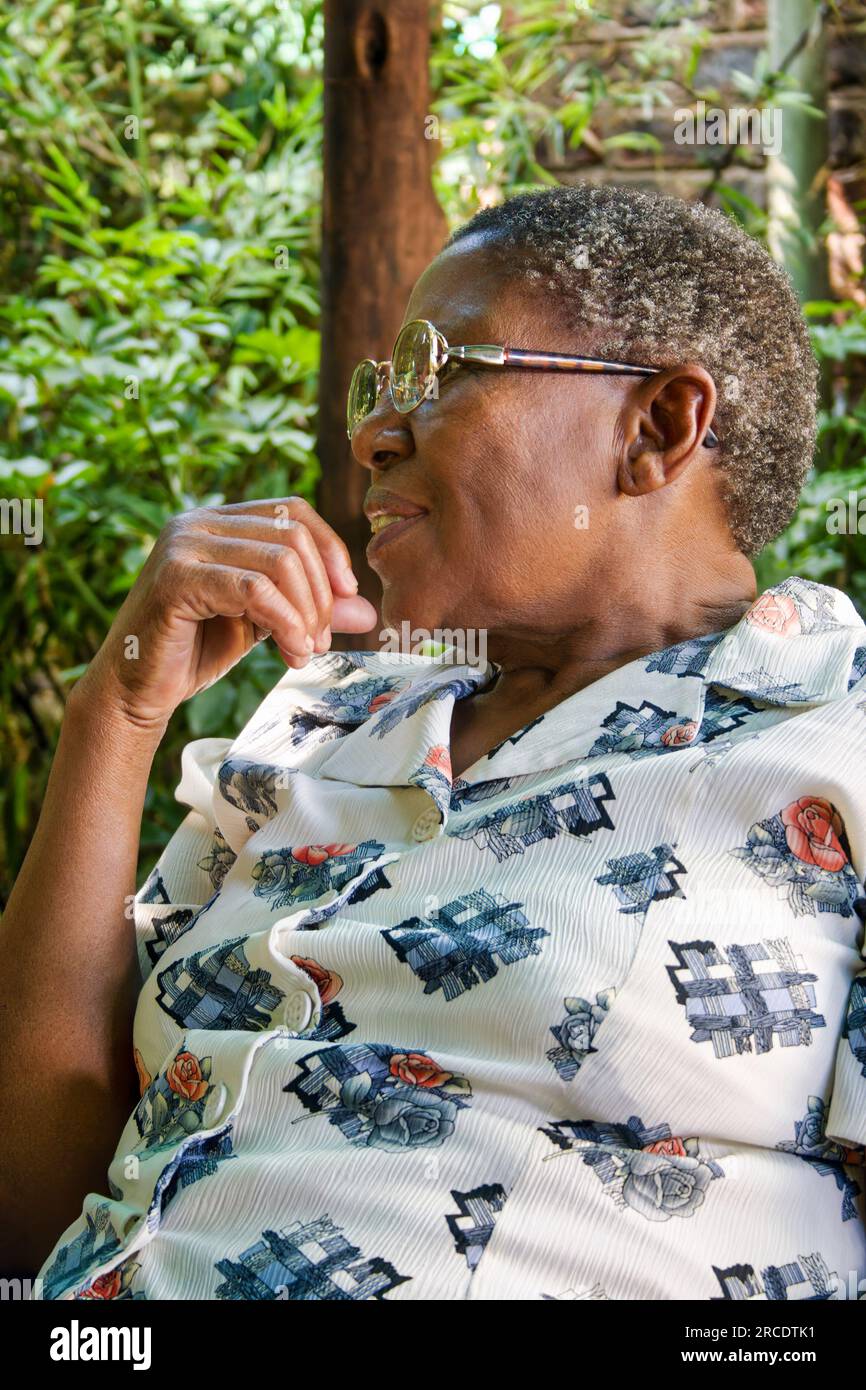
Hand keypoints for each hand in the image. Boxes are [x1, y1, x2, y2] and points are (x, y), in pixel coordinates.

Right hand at [71, 498, 377, 732]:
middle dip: (321, 594)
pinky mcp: (176, 578)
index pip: (293, 510)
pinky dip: (286, 622)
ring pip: (279, 561)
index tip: (348, 595)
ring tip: (304, 651)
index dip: (330, 549)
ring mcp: (183, 545)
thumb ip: (310, 609)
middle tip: (320, 641)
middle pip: (293, 537)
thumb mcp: (266, 622)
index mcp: (219, 521)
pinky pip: (253, 589)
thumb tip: (367, 611)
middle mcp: (198, 522)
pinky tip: (291, 651)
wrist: (137, 688)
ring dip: (306, 613)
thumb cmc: (197, 650)